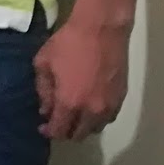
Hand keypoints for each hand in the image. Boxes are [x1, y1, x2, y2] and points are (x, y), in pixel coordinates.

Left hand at [34, 19, 129, 139]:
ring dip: (82, 125)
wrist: (101, 30)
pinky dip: (96, 118)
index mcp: (69, 102)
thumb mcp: (43, 63)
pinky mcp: (121, 98)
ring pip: (95, 128)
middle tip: (56, 121)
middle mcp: (91, 110)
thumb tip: (45, 109)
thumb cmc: (67, 43)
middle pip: (79, 134)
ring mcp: (109, 105)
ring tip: (72, 114)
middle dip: (65, 131)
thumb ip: (43, 90)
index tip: (42, 127)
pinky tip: (88, 107)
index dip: (49, 132)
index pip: (60, 130)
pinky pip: (108, 118)